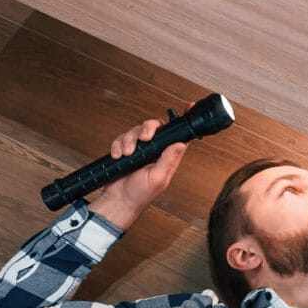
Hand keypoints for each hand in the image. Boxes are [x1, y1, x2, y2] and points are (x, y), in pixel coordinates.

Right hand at [88, 101, 195, 228]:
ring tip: (127, 154)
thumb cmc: (140, 194)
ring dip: (129, 140)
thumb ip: (169, 159)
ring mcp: (140, 149)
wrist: (119, 201)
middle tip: (144, 139)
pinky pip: (121, 138)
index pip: (179, 135)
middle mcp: (155, 150)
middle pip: (155, 126)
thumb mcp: (159, 178)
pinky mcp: (125, 149)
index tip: (189, 107)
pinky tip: (117, 155)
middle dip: (147, 129)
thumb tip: (182, 143)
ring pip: (136, 130)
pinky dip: (118, 145)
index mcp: (168, 156)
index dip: (184, 121)